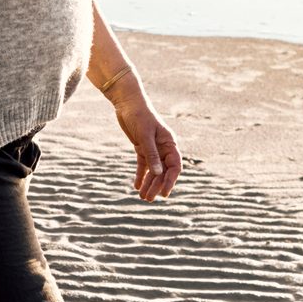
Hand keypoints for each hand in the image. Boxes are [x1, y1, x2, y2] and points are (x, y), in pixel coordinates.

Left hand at [105, 73, 181, 201]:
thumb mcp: (145, 135)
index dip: (171, 181)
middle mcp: (163, 146)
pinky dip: (141, 175)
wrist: (127, 102)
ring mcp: (153, 147)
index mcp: (169, 142)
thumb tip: (159, 173)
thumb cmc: (139, 116)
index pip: (175, 165)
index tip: (165, 194)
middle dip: (157, 185)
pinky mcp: (142, 146)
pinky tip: (137, 186)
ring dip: (149, 183)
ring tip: (142, 196)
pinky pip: (143, 164)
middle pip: (163, 170)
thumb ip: (151, 154)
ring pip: (153, 169)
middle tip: (148, 199)